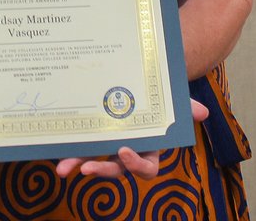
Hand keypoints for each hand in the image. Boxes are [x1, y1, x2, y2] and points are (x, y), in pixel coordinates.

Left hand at [54, 99, 208, 178]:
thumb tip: (203, 112)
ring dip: (77, 164)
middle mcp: (126, 152)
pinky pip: (78, 146)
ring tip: (62, 168)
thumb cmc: (159, 98)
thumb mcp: (171, 100)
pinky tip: (52, 148)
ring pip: (92, 161)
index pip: (146, 167)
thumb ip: (185, 106)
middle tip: (87, 169)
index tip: (123, 151)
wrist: (141, 83)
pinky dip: (66, 148)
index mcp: (149, 148)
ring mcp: (106, 145)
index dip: (136, 164)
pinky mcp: (90, 136)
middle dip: (102, 170)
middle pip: (116, 170)